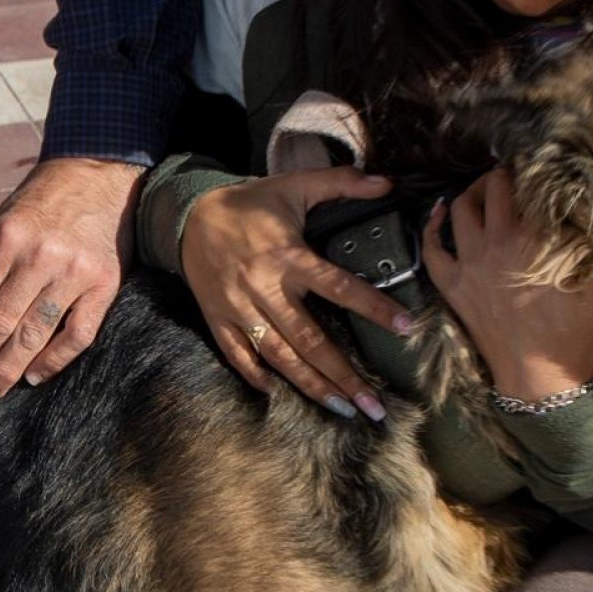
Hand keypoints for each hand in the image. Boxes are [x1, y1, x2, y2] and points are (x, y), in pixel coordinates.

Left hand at [0, 157, 140, 400]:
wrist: (99, 173)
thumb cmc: (45, 199)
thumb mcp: (5, 219)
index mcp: (6, 238)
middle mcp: (39, 256)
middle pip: (0, 324)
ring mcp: (74, 273)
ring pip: (34, 335)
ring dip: (9, 367)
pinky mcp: (104, 285)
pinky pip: (77, 335)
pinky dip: (53, 361)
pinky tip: (34, 375)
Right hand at [181, 166, 413, 420]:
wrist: (188, 214)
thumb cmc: (250, 202)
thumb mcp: (294, 184)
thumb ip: (340, 183)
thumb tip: (386, 182)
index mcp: (288, 256)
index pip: (338, 286)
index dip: (373, 306)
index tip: (404, 327)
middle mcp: (265, 288)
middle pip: (311, 340)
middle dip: (344, 375)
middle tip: (374, 406)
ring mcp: (239, 308)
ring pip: (280, 356)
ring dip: (312, 386)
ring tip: (343, 409)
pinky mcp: (218, 319)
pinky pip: (238, 355)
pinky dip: (257, 377)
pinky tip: (280, 395)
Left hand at [421, 170, 592, 401]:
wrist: (540, 381)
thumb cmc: (574, 336)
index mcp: (534, 242)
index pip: (531, 188)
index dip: (537, 171)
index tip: (544, 165)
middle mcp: (496, 245)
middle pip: (492, 189)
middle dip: (503, 175)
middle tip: (515, 174)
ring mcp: (469, 265)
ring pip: (460, 210)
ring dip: (471, 192)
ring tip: (486, 189)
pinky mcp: (452, 287)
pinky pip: (432, 249)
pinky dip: (432, 226)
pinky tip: (440, 211)